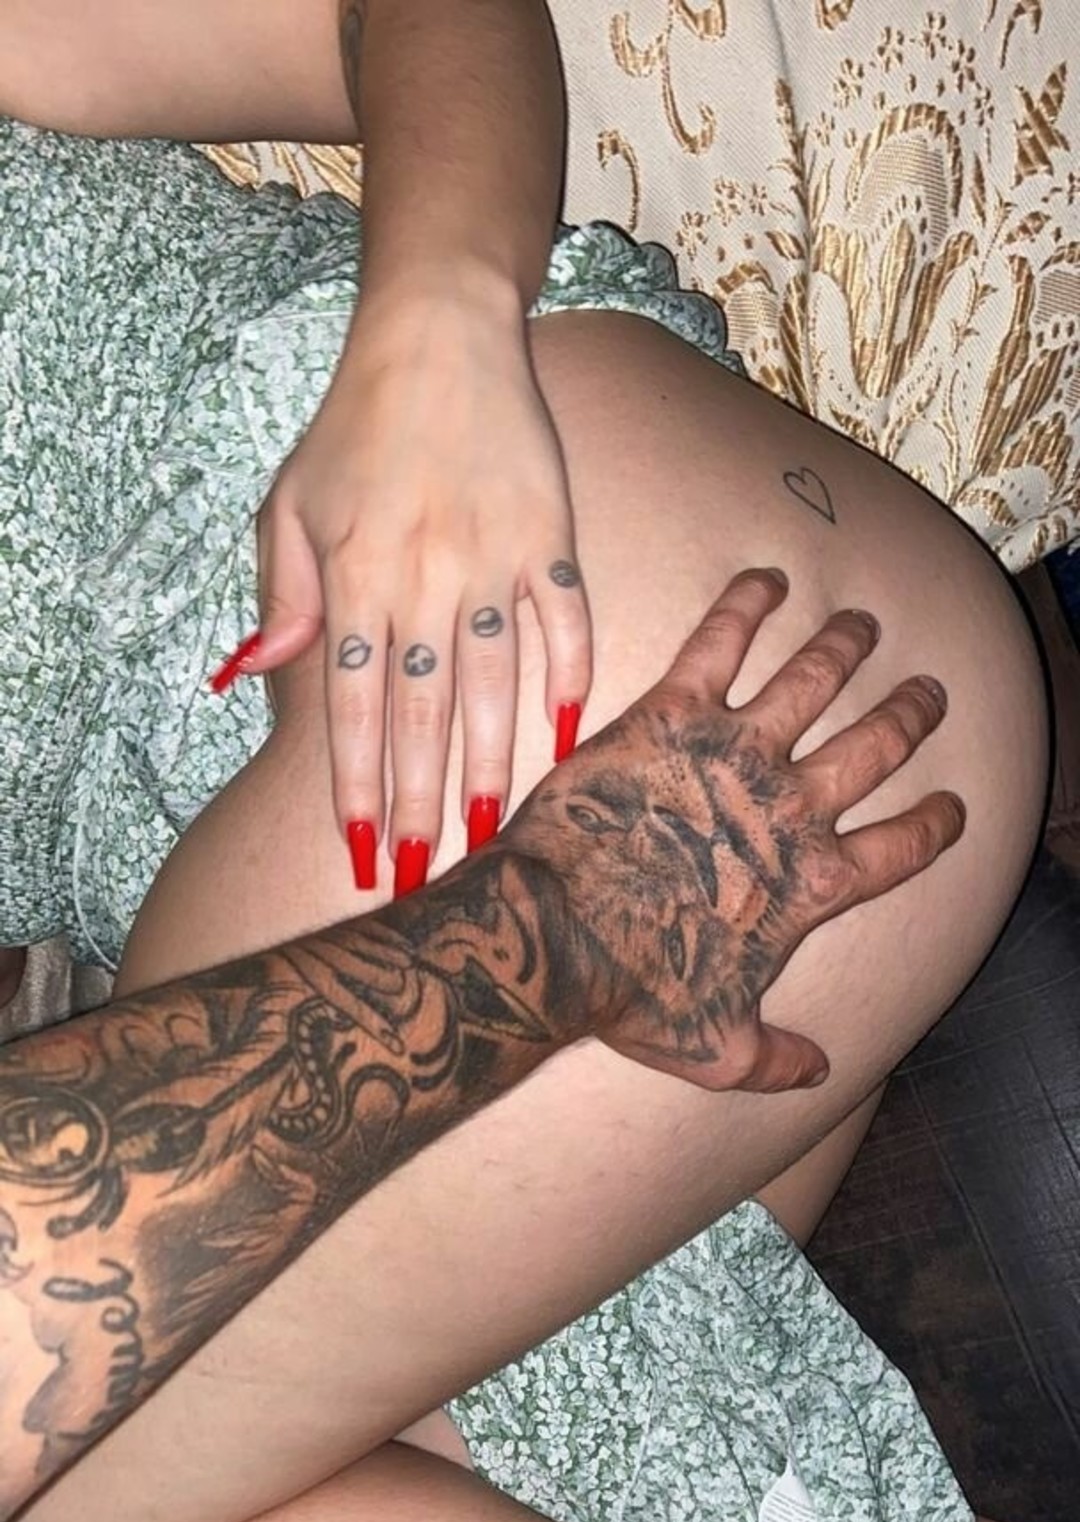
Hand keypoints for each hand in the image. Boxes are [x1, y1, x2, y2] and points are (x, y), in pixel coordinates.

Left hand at [247, 289, 591, 889]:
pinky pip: (568, 620)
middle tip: (423, 876)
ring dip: (492, 763)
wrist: (439, 337)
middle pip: (420, 714)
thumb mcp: (292, 501)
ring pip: (492, 684)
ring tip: (493, 834)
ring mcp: (494, 558)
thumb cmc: (356, 426)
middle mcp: (423, 576)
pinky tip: (572, 737)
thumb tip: (259, 673)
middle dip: (420, 803)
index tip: (362, 850)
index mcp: (355, 574)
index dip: (358, 784)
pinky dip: (572, 676)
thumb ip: (282, 594)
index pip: (352, 705)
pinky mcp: (552, 535)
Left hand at [507, 567, 964, 1091]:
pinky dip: (747, 604)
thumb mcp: (715, 1050)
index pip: (899, 850)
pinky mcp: (671, 712)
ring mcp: (735, 753)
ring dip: (845, 648)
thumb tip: (815, 1074)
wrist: (554, 936)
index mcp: (810, 887)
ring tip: (863, 625)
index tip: (951, 808)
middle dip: (908, 716)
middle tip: (928, 693)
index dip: (933, 827)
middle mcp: (789, 809)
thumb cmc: (632, 993)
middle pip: (873, 747)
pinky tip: (765, 578)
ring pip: (813, 680)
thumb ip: (775, 1059)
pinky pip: (719, 641)